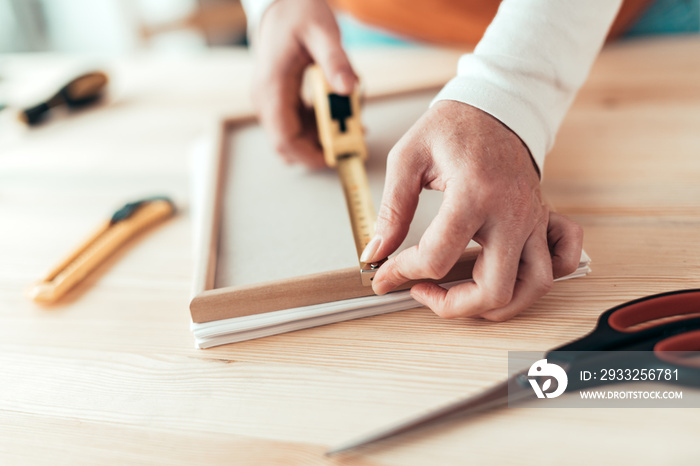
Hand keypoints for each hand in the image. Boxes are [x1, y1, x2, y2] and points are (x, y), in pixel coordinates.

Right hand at [252, 0, 355, 167]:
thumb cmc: (298, 11)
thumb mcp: (322, 31)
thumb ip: (336, 60)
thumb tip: (350, 88)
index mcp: (272, 88)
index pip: (285, 139)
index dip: (310, 156)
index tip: (338, 158)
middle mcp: (266, 99)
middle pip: (289, 143)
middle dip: (321, 148)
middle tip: (353, 139)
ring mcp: (271, 100)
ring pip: (294, 135)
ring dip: (323, 136)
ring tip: (353, 120)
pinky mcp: (279, 97)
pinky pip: (298, 122)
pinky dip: (319, 123)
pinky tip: (342, 109)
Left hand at [361, 100, 582, 320]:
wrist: (496, 105)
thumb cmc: (454, 126)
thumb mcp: (408, 158)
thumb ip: (392, 210)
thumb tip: (377, 251)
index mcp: (473, 194)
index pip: (437, 257)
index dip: (402, 273)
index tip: (385, 275)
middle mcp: (510, 213)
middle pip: (494, 290)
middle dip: (452, 307)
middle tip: (424, 292)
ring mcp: (532, 220)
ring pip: (533, 287)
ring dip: (497, 305)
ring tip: (463, 296)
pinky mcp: (543, 220)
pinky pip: (562, 261)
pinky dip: (542, 279)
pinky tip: (512, 276)